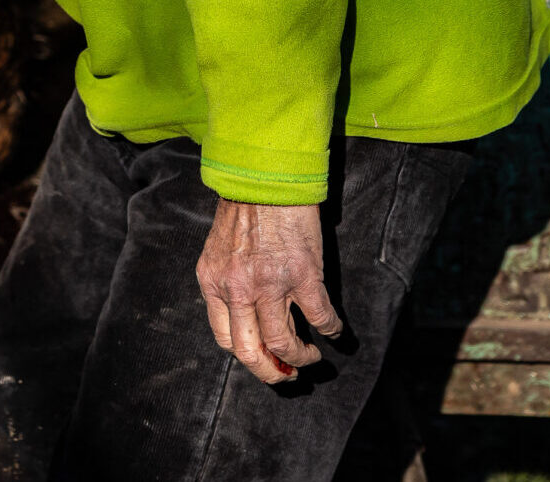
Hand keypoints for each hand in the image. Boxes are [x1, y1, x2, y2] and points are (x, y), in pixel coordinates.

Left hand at [196, 199, 343, 383]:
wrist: (267, 175)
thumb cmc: (245, 207)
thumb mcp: (219, 248)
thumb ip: (227, 280)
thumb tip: (244, 312)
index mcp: (213, 282)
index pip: (225, 337)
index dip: (247, 356)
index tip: (263, 359)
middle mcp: (237, 288)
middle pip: (250, 352)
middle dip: (271, 373)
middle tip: (288, 375)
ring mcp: (269, 283)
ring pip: (284, 343)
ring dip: (301, 357)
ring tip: (311, 357)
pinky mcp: (302, 273)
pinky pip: (320, 316)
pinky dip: (331, 330)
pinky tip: (336, 332)